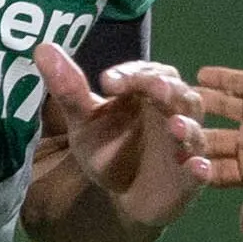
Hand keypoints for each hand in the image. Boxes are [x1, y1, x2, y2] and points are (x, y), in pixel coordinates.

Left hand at [35, 42, 202, 231]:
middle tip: (154, 89)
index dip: (131, 75)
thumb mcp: (84, 119)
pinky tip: (198, 168)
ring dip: (186, 128)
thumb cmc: (108, 146)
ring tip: (174, 126)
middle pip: (180, 95)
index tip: (105, 82)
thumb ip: (69, 88)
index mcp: (148, 92)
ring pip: (193, 131)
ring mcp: (184, 146)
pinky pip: (200, 172)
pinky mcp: (189, 179)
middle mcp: (173, 113)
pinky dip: (200, 170)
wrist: (120, 193)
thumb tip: (42, 48)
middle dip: (168, 91)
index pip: (147, 74)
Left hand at [177, 61, 242, 234]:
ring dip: (202, 102)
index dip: (195, 162)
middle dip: (193, 131)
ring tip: (177, 94)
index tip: (172, 158)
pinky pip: (237, 82)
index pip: (217, 166)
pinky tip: (200, 74)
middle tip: (168, 123)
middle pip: (215, 137)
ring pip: (222, 108)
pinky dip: (220, 79)